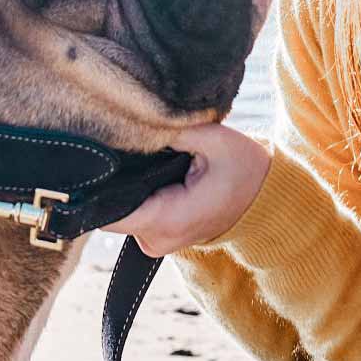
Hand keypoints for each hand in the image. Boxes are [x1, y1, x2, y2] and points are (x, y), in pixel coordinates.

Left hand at [103, 122, 272, 256]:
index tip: (97, 157)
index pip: (106, 212)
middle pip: (110, 206)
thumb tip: (133, 119)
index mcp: (167, 219)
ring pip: (119, 207)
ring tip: (152, 156)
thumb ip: (172, 129)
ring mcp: (155, 241)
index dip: (95, 186)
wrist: (265, 200)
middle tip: (133, 144)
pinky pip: (132, 211)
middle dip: (115, 176)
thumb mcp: (216, 140)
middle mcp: (156, 239)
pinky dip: (138, 190)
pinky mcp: (156, 234)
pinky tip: (156, 169)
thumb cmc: (244, 169)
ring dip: (128, 182)